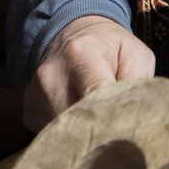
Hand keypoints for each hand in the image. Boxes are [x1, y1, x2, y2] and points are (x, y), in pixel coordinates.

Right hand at [23, 15, 154, 131]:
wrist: (71, 34)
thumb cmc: (109, 47)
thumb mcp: (134, 53)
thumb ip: (139, 81)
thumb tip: (136, 115)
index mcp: (81, 54)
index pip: (96, 95)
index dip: (115, 116)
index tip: (129, 127)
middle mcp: (52, 76)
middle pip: (80, 120)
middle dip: (103, 130)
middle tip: (121, 131)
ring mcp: (35, 96)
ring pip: (67, 133)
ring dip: (87, 134)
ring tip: (102, 122)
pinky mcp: (29, 111)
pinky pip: (54, 134)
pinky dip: (72, 133)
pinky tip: (83, 119)